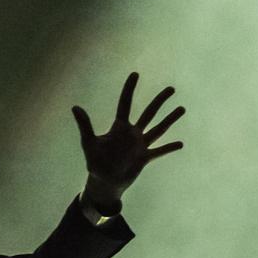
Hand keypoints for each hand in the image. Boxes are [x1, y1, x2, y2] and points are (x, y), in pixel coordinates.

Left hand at [72, 72, 184, 212]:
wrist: (104, 182)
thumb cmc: (95, 162)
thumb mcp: (89, 143)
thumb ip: (85, 125)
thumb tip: (75, 107)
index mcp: (119, 128)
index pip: (125, 103)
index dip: (129, 89)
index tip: (135, 74)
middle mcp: (132, 134)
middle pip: (149, 113)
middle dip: (160, 101)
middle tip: (171, 89)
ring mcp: (140, 146)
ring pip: (158, 129)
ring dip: (170, 119)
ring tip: (182, 108)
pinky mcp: (145, 158)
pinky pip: (160, 151)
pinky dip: (169, 148)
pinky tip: (181, 143)